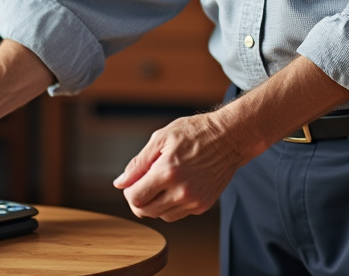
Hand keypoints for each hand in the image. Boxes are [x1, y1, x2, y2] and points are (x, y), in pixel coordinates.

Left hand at [112, 112, 245, 221]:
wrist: (229, 137)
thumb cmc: (195, 132)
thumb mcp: (161, 138)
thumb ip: (138, 163)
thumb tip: (119, 183)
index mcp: (167, 172)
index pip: (135, 198)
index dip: (128, 191)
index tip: (132, 182)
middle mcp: (181, 191)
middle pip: (145, 211)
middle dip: (138, 199)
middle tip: (144, 183)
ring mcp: (193, 201)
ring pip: (160, 215)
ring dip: (154, 203)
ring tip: (161, 182)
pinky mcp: (203, 205)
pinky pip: (177, 214)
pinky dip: (170, 205)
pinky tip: (175, 187)